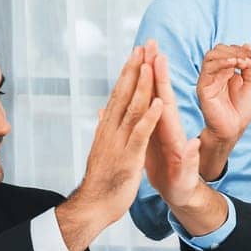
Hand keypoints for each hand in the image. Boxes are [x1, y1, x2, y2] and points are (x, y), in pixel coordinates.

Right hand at [56, 45, 164, 250]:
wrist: (93, 206)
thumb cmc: (102, 180)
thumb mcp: (104, 150)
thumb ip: (105, 129)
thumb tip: (101, 111)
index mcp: (110, 128)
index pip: (120, 94)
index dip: (129, 72)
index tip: (136, 51)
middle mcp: (112, 130)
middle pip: (124, 93)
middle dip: (135, 68)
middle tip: (143, 43)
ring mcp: (120, 142)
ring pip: (132, 108)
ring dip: (142, 85)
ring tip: (150, 62)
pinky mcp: (129, 157)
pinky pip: (140, 135)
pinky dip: (149, 117)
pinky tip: (157, 102)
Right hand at [145, 51, 231, 237]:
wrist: (178, 197)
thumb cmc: (182, 185)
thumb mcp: (186, 174)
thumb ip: (188, 159)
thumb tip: (193, 144)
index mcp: (170, 134)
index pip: (164, 99)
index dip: (160, 79)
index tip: (157, 56)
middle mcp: (161, 129)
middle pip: (155, 93)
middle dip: (150, 68)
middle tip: (147, 42)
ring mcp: (153, 133)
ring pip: (146, 99)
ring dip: (142, 78)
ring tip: (140, 55)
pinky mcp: (147, 141)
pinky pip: (139, 118)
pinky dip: (134, 103)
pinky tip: (127, 89)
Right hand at [195, 43, 250, 178]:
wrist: (234, 129)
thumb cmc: (241, 110)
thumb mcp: (250, 84)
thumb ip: (248, 65)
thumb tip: (247, 44)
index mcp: (226, 71)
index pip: (230, 51)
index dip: (244, 52)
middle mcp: (215, 73)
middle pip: (220, 50)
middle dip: (238, 52)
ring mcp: (208, 79)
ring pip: (212, 55)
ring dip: (230, 55)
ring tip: (244, 62)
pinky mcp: (203, 86)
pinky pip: (208, 68)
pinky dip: (222, 62)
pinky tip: (234, 65)